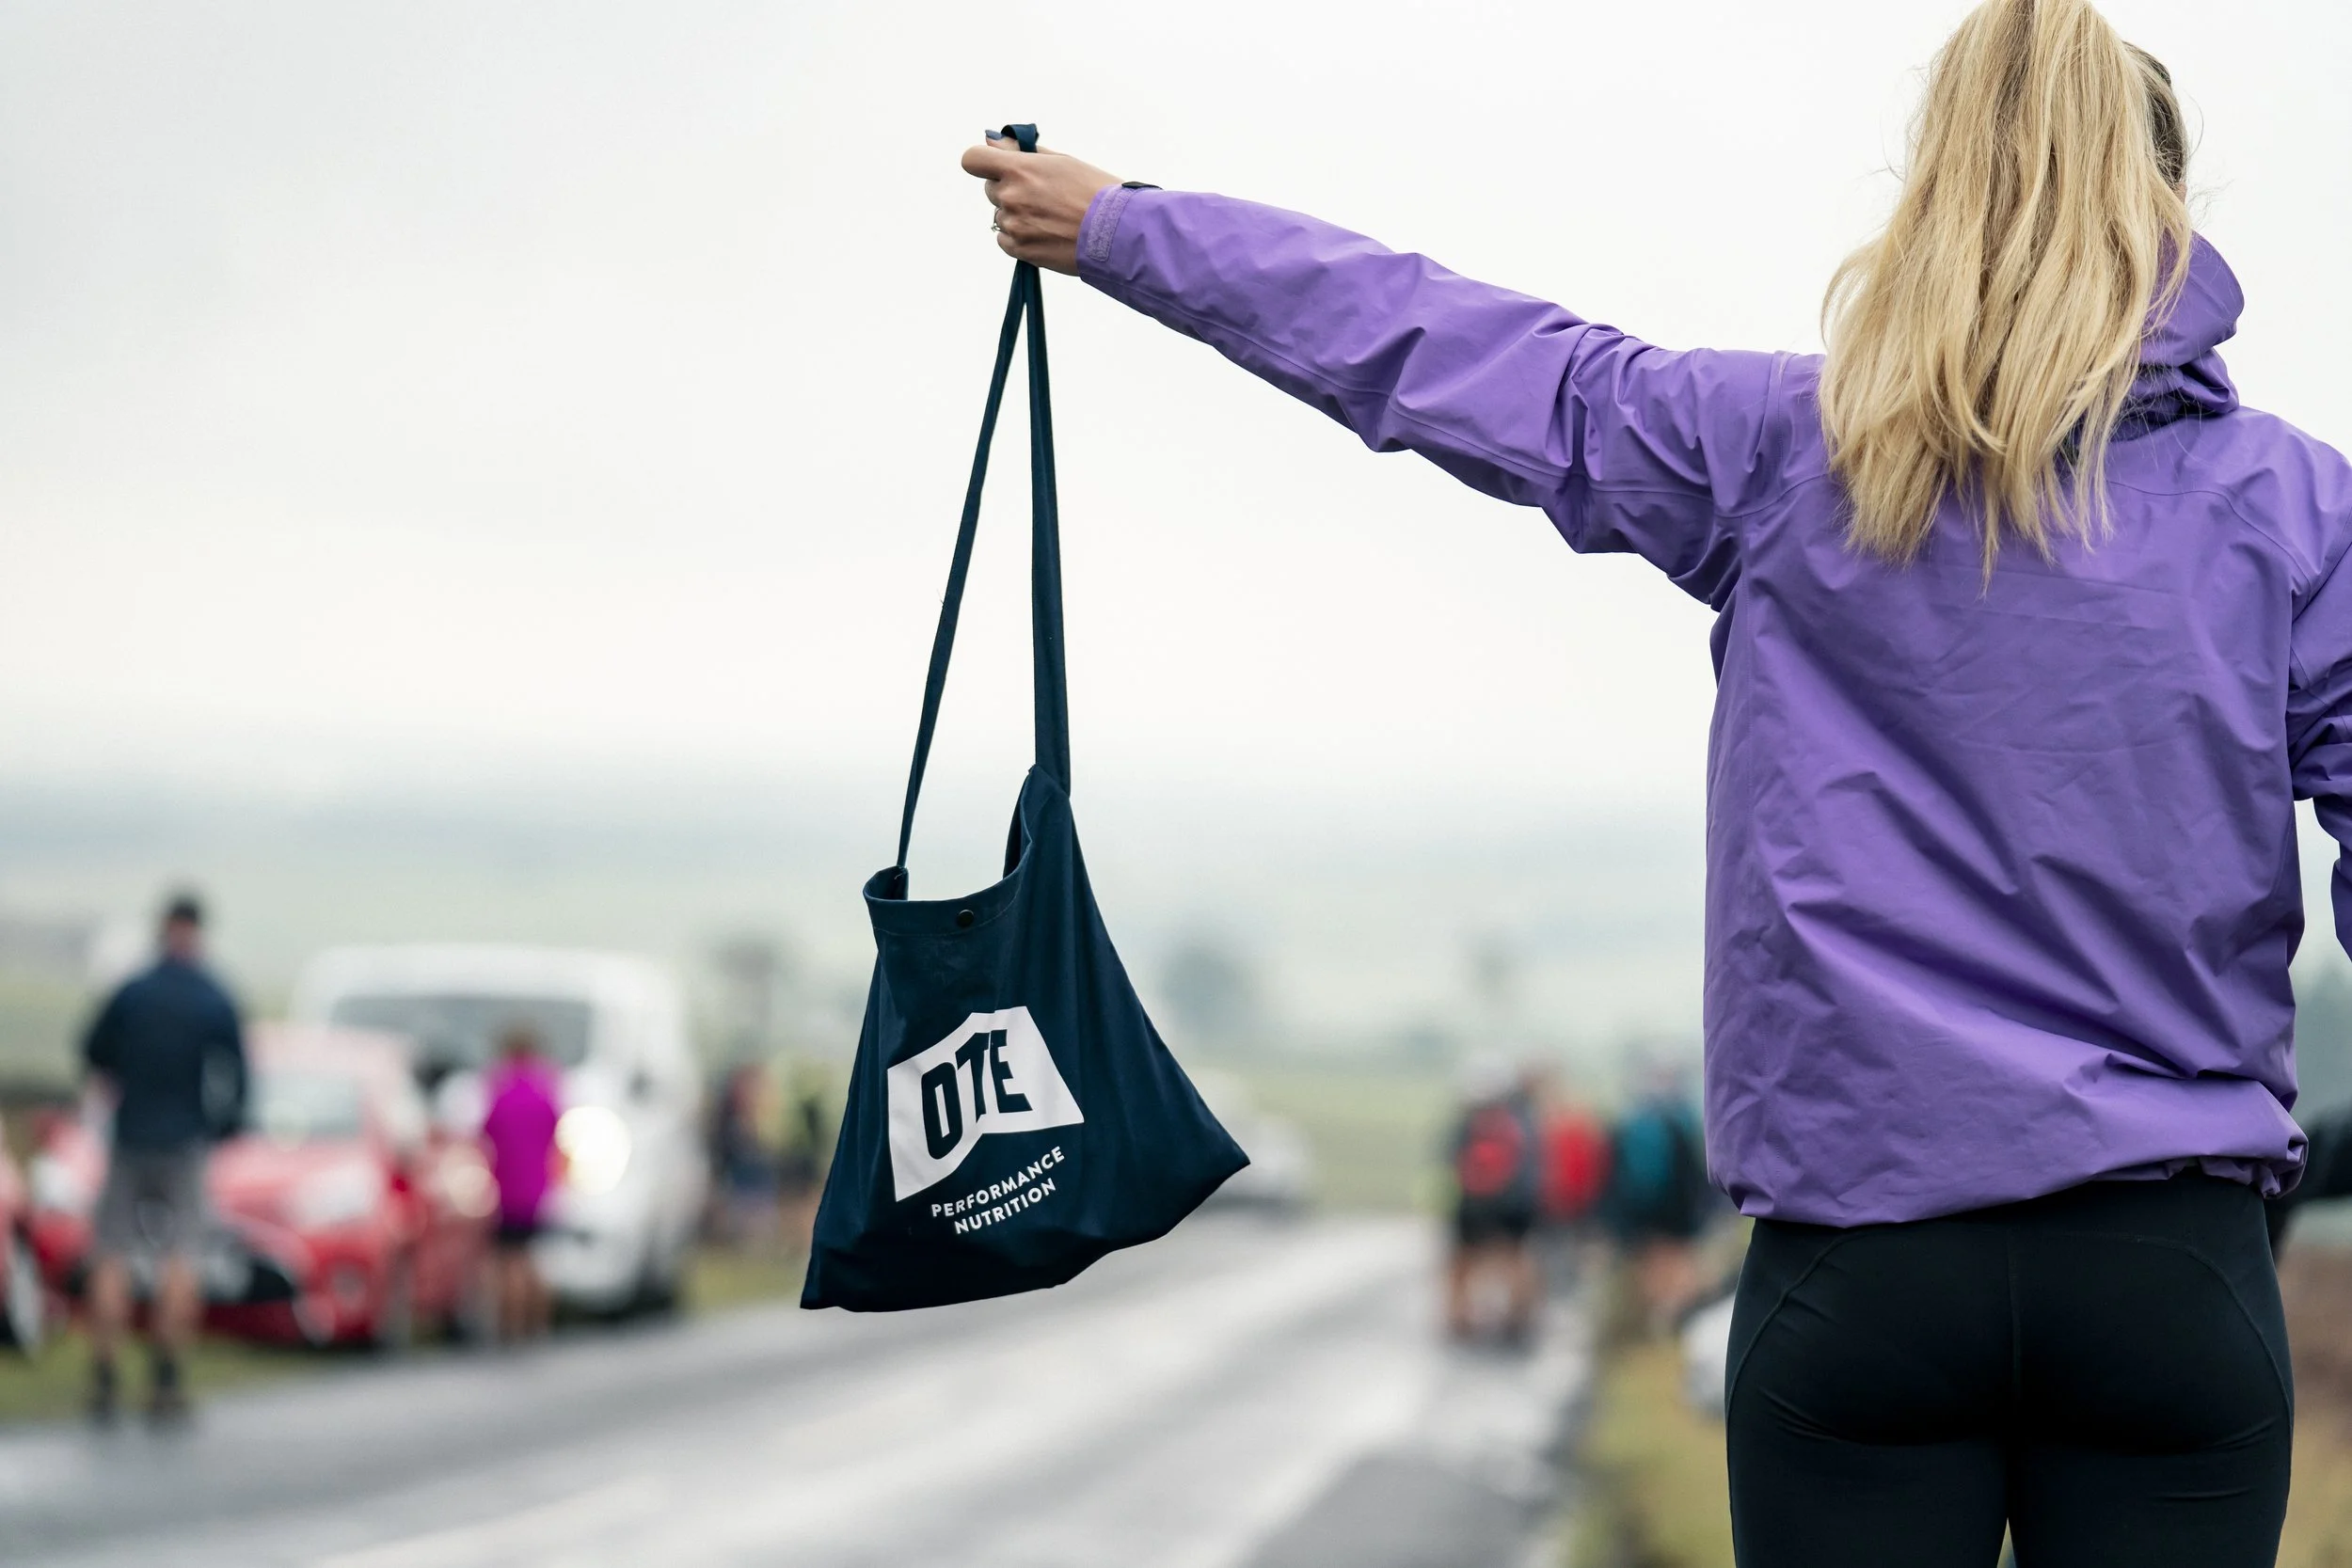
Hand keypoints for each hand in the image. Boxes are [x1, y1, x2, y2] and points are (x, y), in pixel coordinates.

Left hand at [960, 133, 1121, 274]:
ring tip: (1051, 218)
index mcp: (1020, 169)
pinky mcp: (1020, 249)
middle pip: (990, 188)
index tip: (992, 166)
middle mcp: (1011, 196)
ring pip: (1000, 215)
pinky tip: (1045, 233)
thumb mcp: (1061, 161)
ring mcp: (1014, 224)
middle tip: (1042, 196)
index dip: (981, 162)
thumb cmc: (1095, 192)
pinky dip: (1019, 237)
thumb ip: (1021, 151)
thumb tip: (993, 142)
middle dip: (1009, 189)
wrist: (1117, 233)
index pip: (973, 159)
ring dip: (1017, 215)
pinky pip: (1004, 240)